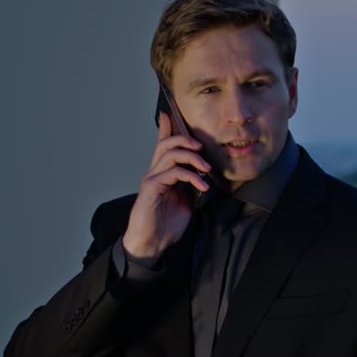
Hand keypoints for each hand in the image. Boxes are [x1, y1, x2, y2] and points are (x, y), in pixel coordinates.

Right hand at [122, 110, 212, 265]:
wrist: (152, 244)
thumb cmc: (166, 224)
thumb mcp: (185, 200)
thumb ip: (190, 184)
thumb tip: (203, 173)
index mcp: (162, 174)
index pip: (162, 145)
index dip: (165, 128)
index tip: (168, 112)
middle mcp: (154, 172)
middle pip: (166, 144)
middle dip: (185, 138)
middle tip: (201, 146)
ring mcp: (152, 179)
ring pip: (170, 154)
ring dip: (192, 157)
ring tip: (206, 168)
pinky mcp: (151, 188)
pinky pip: (172, 173)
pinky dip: (190, 176)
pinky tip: (202, 185)